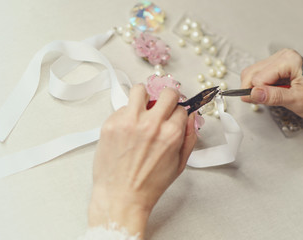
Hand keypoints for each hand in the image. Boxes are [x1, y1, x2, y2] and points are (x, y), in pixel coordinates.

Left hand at [88, 84, 196, 235]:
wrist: (121, 197)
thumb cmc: (149, 185)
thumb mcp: (179, 164)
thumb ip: (190, 137)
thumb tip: (191, 117)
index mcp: (171, 133)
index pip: (181, 108)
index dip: (179, 113)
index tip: (174, 116)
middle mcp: (151, 124)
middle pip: (166, 93)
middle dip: (168, 99)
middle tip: (162, 108)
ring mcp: (128, 121)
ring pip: (140, 90)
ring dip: (144, 98)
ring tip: (143, 110)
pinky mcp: (110, 124)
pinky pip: (122, 107)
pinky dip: (127, 114)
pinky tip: (127, 129)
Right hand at [240, 49, 302, 122]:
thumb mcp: (297, 100)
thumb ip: (274, 97)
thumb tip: (254, 93)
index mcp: (289, 60)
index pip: (258, 77)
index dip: (257, 92)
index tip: (261, 102)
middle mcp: (283, 56)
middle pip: (251, 72)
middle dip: (252, 89)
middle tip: (261, 102)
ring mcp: (279, 60)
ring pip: (252, 74)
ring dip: (256, 88)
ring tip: (271, 97)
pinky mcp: (277, 67)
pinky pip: (259, 76)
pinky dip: (260, 87)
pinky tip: (271, 93)